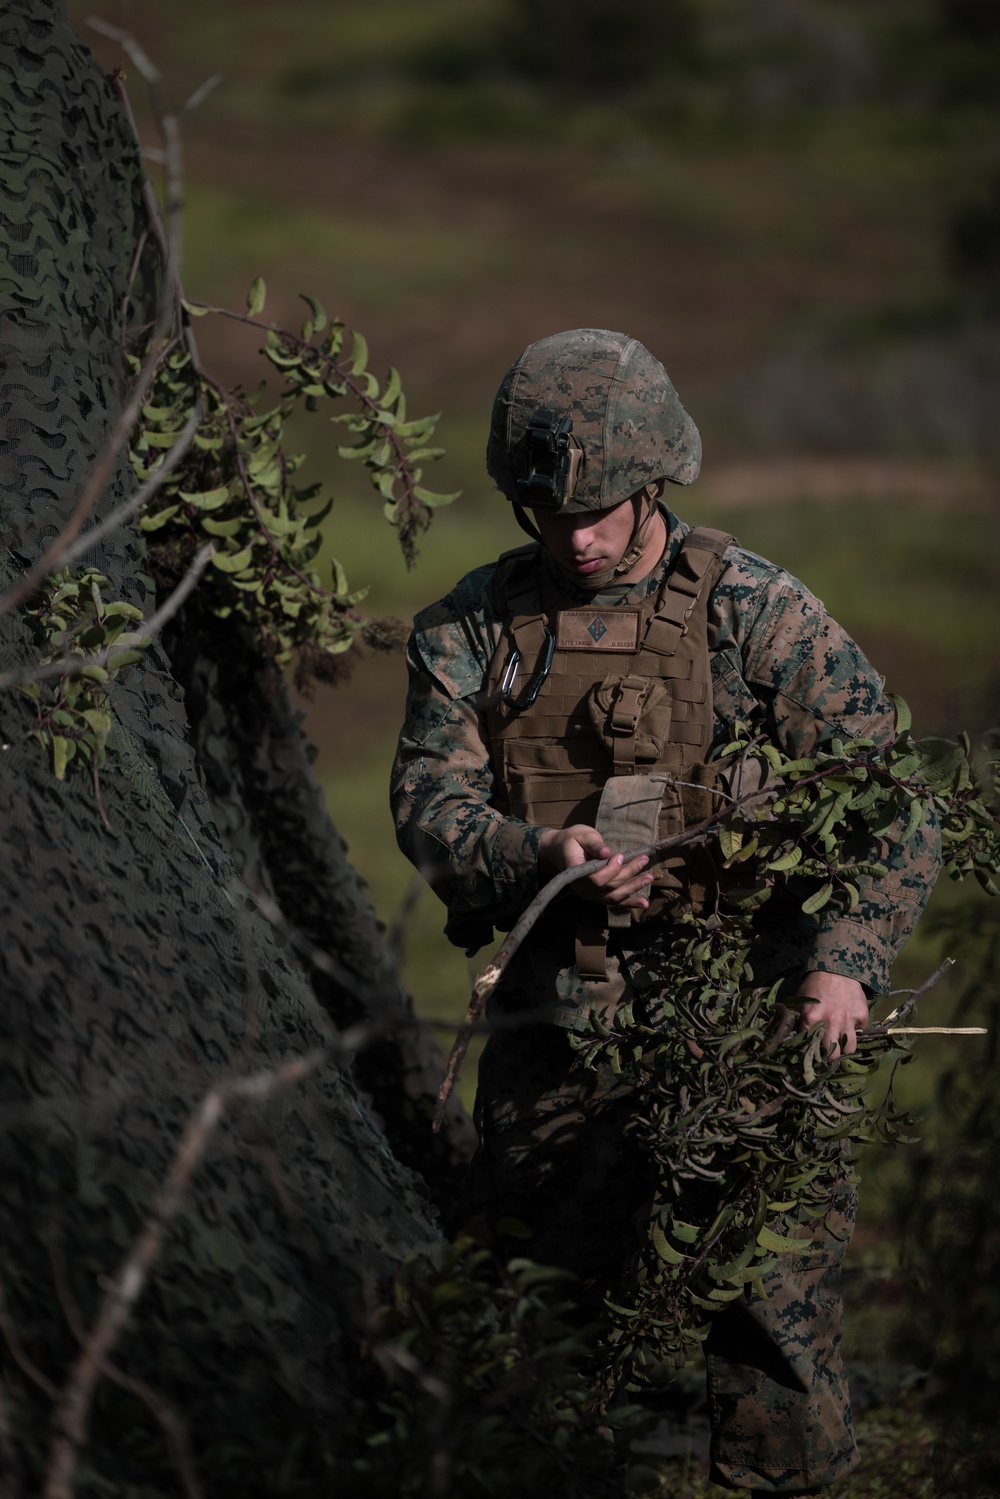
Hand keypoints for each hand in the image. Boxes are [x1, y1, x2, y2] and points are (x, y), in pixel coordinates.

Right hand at [538, 824, 652, 912]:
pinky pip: (614, 901)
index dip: (610, 870)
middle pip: (608, 887)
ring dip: (633, 888)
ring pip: (614, 896)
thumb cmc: (572, 840)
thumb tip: (606, 852)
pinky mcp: (597, 896)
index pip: (595, 879)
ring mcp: (589, 894)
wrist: (560, 851)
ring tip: (649, 878)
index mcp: (575, 872)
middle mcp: (581, 887)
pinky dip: (630, 903)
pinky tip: (644, 903)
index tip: (619, 855)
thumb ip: (593, 843)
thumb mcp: (581, 835)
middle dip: (628, 873)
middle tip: (643, 860)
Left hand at [795, 970, 868, 1057]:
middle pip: (832, 1056)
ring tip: (841, 1047)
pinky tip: (850, 1023)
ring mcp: (848, 1020)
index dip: (810, 1055)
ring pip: (850, 1049)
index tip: (812, 1057)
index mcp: (810, 1019)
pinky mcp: (861, 1016)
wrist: (836, 969)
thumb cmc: (815, 986)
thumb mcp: (801, 1002)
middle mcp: (830, 1022)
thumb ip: (799, 1020)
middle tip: (828, 1057)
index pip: (809, 1048)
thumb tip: (796, 1039)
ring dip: (845, 1050)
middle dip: (829, 1059)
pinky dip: (855, 1030)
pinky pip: (859, 1031)